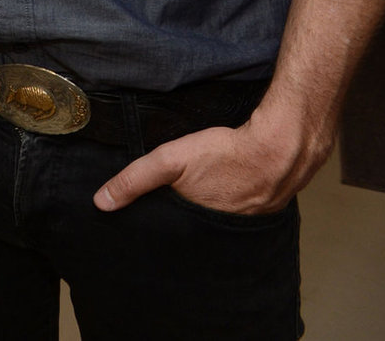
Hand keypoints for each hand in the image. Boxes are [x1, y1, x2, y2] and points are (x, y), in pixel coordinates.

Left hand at [93, 102, 325, 216]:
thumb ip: (135, 180)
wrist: (283, 144)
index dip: (159, 230)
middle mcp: (225, 234)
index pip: (171, 238)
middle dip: (182, 224)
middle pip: (195, 231)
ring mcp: (249, 223)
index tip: (145, 226)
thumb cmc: (226, 153)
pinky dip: (231, 203)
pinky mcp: (266, 208)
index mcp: (199, 229)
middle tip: (175, 207)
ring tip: (201, 196)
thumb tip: (101, 203)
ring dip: (209, 213)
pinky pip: (242, 211)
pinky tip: (228, 188)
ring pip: (219, 221)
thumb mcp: (170, 161)